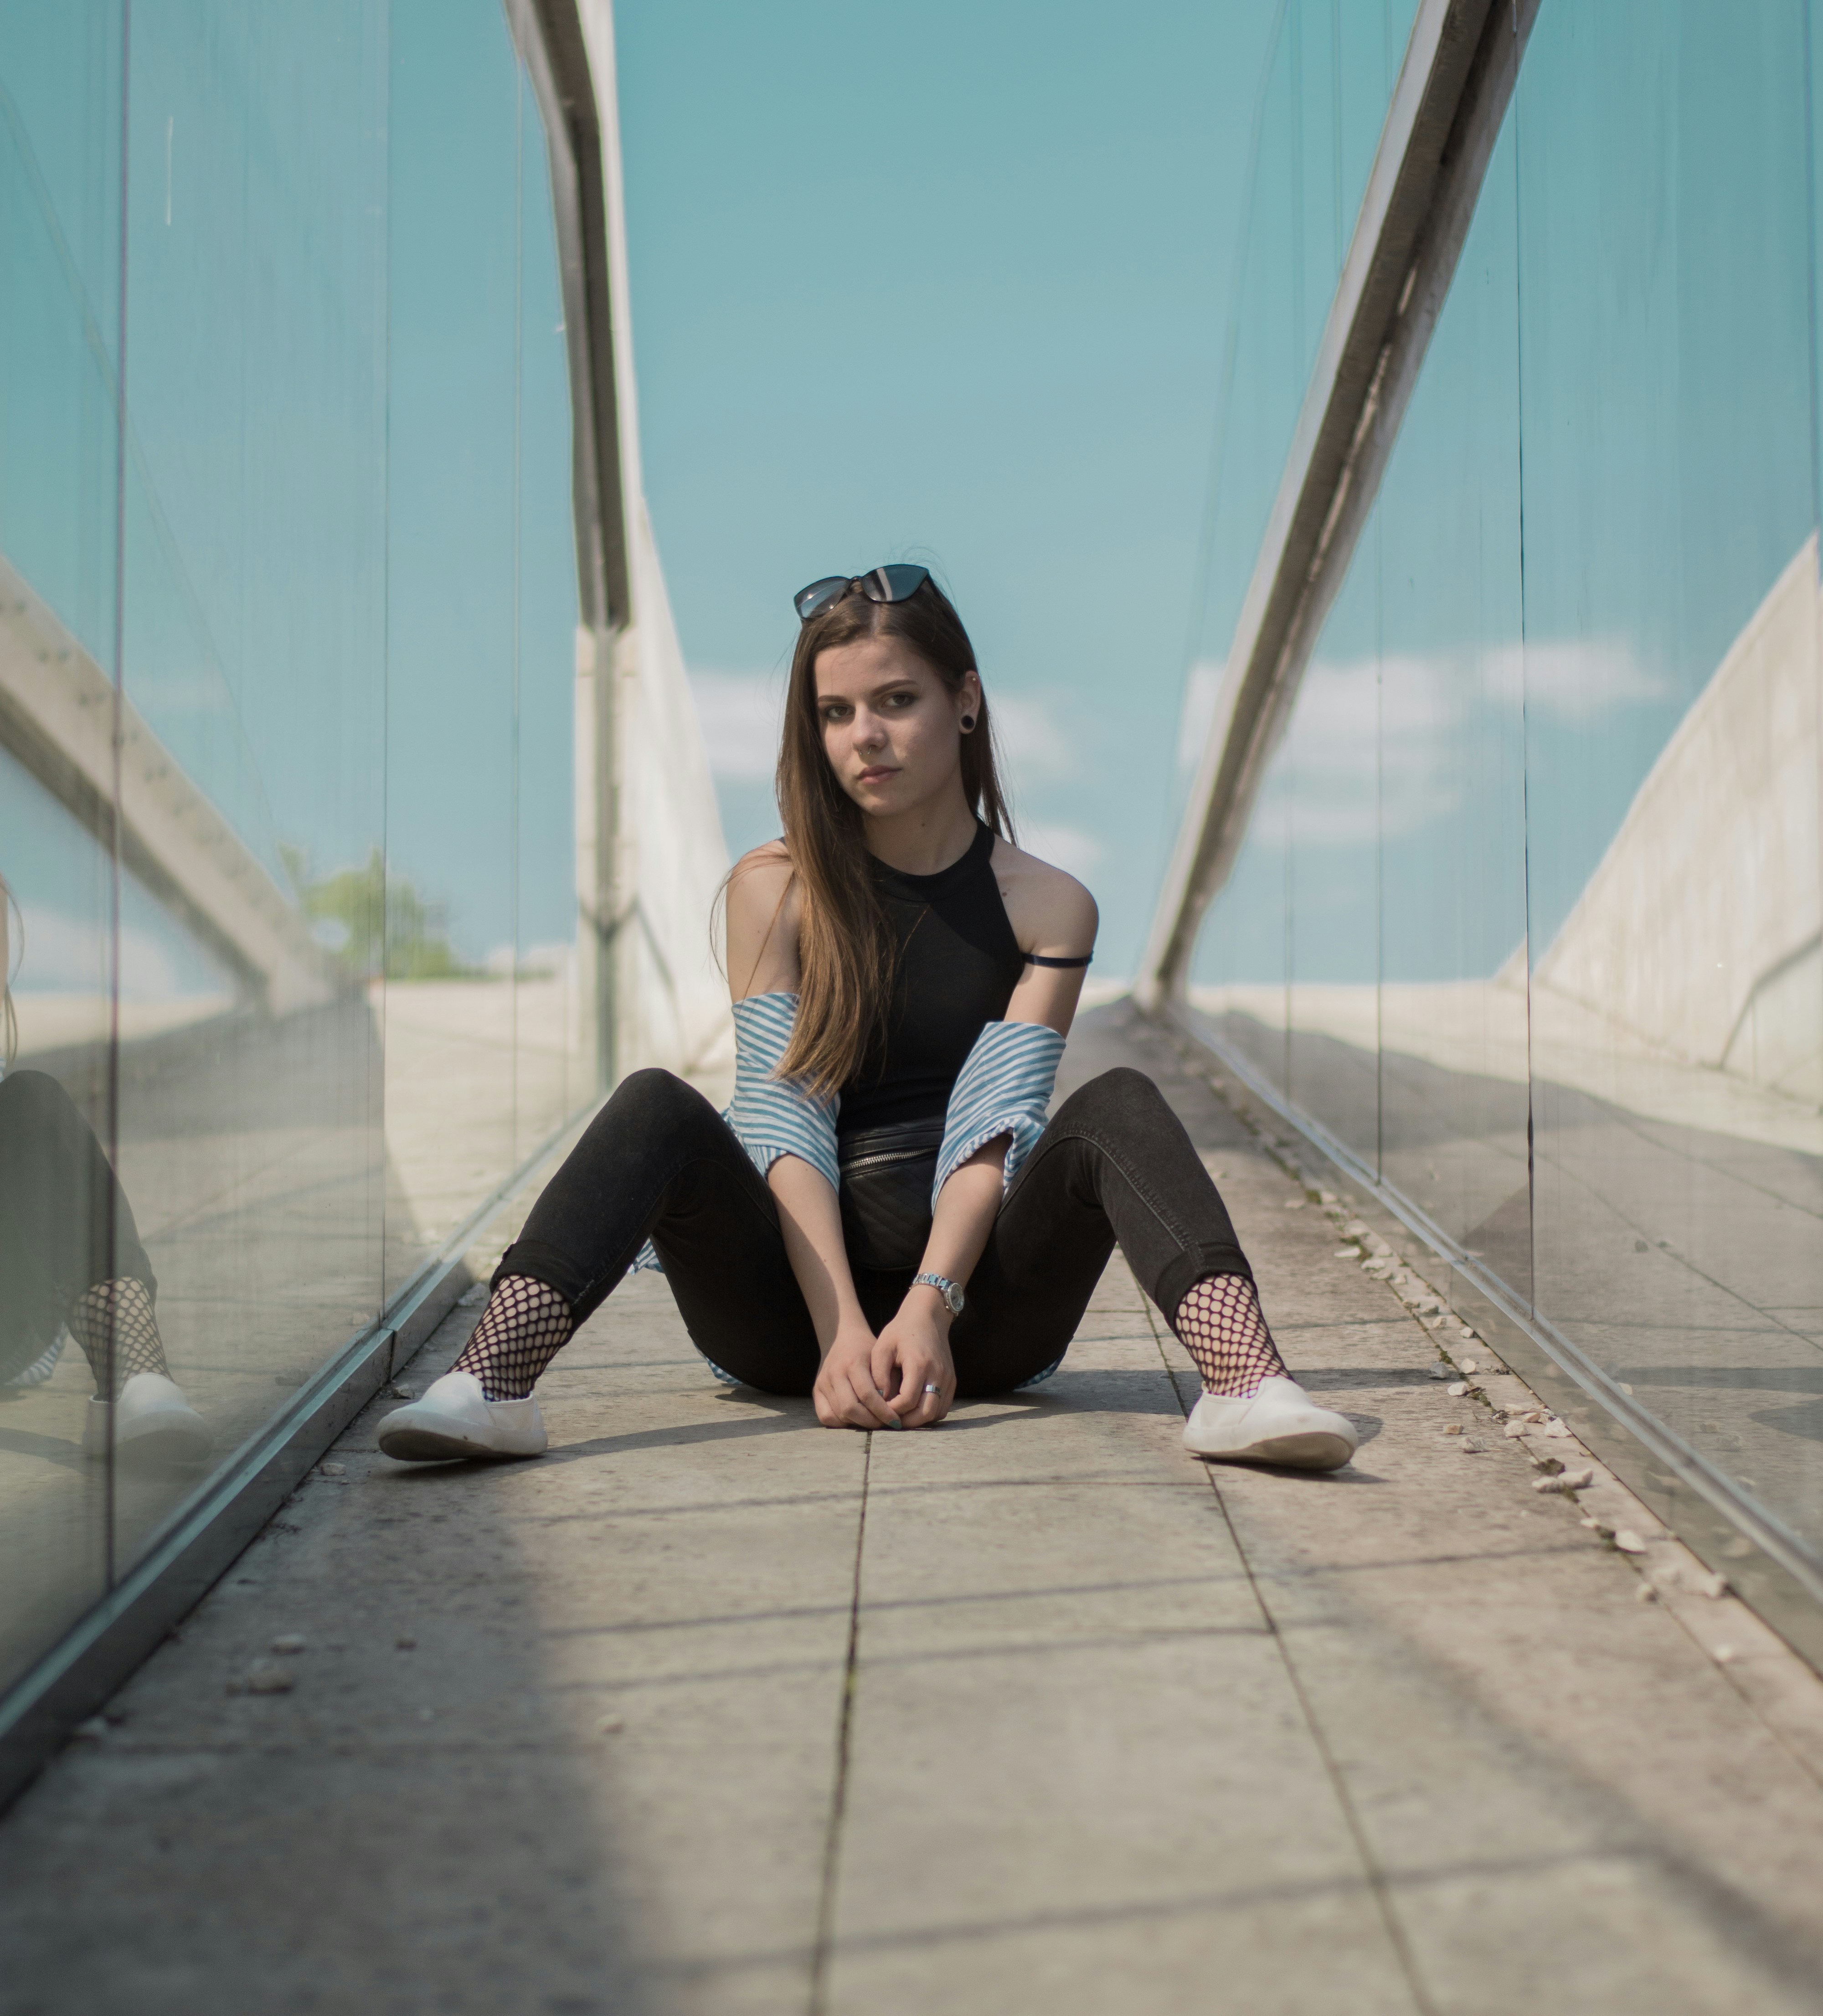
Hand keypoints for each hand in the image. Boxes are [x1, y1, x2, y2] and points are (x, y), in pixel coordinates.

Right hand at [813, 1323, 900, 1430]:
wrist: (845, 1337)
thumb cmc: (869, 1350)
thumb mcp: (883, 1359)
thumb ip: (888, 1383)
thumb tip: (894, 1411)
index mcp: (853, 1362)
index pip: (867, 1395)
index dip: (883, 1412)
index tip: (895, 1421)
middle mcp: (834, 1372)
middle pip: (850, 1408)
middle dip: (870, 1421)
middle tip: (884, 1424)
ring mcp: (823, 1382)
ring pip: (839, 1414)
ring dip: (858, 1423)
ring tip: (872, 1421)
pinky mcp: (816, 1390)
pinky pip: (825, 1416)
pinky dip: (841, 1423)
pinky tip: (854, 1419)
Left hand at [871, 1292, 955, 1429]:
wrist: (928, 1316)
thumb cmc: (900, 1331)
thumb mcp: (882, 1347)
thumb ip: (879, 1374)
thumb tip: (880, 1399)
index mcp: (919, 1364)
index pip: (907, 1400)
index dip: (892, 1410)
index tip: (880, 1408)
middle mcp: (937, 1373)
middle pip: (926, 1413)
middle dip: (907, 1421)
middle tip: (891, 1419)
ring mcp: (947, 1378)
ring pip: (936, 1413)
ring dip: (919, 1420)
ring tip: (901, 1415)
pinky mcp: (951, 1380)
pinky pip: (943, 1406)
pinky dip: (929, 1412)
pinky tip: (914, 1408)